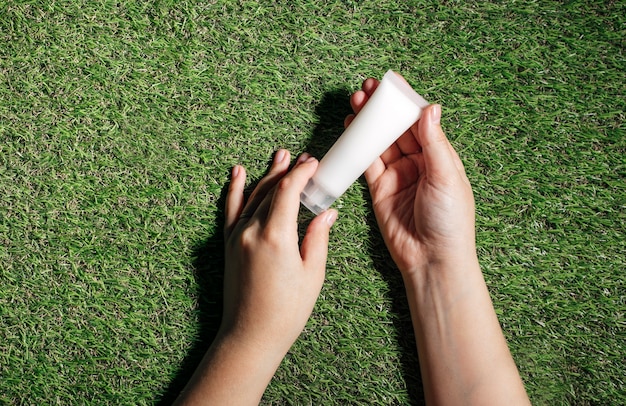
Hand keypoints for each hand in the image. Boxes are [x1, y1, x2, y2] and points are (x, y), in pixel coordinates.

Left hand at [221, 149, 336, 353]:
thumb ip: (317, 238)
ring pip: (253, 196)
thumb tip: (327, 214)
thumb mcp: (312, 274)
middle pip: (270, 189)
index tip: (313, 163)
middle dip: (288, 171)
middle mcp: (252, 231)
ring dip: (267, 175)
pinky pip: (230, 210)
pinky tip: (238, 173)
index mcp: (276, 236)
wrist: (250, 336)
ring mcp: (236, 237)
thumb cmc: (285, 311)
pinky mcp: (228, 245)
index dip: (302, 173)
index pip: (288, 191)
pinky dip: (234, 189)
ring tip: (279, 157)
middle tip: (302, 158)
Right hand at [345, 77, 475, 276]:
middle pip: (396, 128)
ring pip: (379, 142)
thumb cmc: (450, 221)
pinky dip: (357, 145)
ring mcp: (397, 175)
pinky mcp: (379, 189)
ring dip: (367, 123)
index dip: (405, 102)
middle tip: (366, 88)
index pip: (420, 121)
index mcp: (439, 156)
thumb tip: (430, 108)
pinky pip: (366, 162)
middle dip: (381, 108)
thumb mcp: (447, 177)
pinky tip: (350, 129)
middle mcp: (418, 162)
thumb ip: (434, 143)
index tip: (391, 83)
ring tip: (355, 102)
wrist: (431, 259)